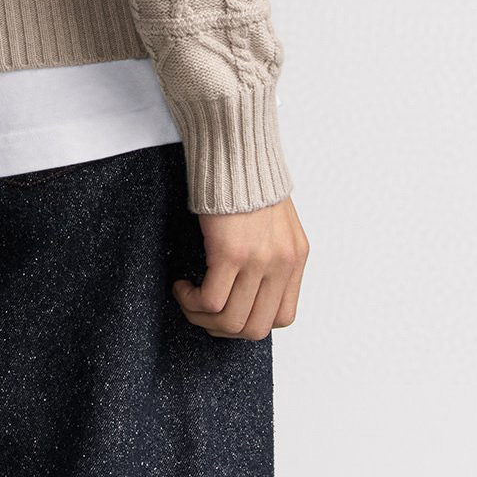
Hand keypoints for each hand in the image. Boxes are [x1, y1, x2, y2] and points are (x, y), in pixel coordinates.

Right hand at [171, 192, 308, 338]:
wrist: (235, 147)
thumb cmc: (247, 178)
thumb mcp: (273, 222)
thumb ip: (270, 254)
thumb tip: (250, 285)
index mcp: (295, 258)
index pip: (283, 317)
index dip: (250, 321)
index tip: (227, 307)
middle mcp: (282, 264)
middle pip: (256, 328)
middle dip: (223, 329)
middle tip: (202, 311)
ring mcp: (259, 261)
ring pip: (231, 321)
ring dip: (202, 317)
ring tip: (187, 297)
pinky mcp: (231, 253)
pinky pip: (211, 301)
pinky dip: (191, 301)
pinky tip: (181, 285)